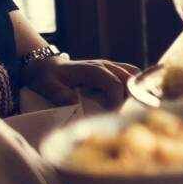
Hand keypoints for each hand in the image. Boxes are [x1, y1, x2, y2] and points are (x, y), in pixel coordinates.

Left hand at [24, 53, 138, 106]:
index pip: (115, 85)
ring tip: (127, 109)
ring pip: (133, 75)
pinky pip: (130, 74)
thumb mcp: (47, 86)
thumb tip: (73, 102)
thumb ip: (59, 94)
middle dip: (130, 99)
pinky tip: (127, 100)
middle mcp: (105, 65)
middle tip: (122, 116)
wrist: (47, 66)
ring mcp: (110, 66)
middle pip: (130, 80)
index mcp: (93, 70)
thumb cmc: (47, 78)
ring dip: (134, 91)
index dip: (117, 102)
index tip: (113, 118)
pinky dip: (134, 86)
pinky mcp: (112, 69)